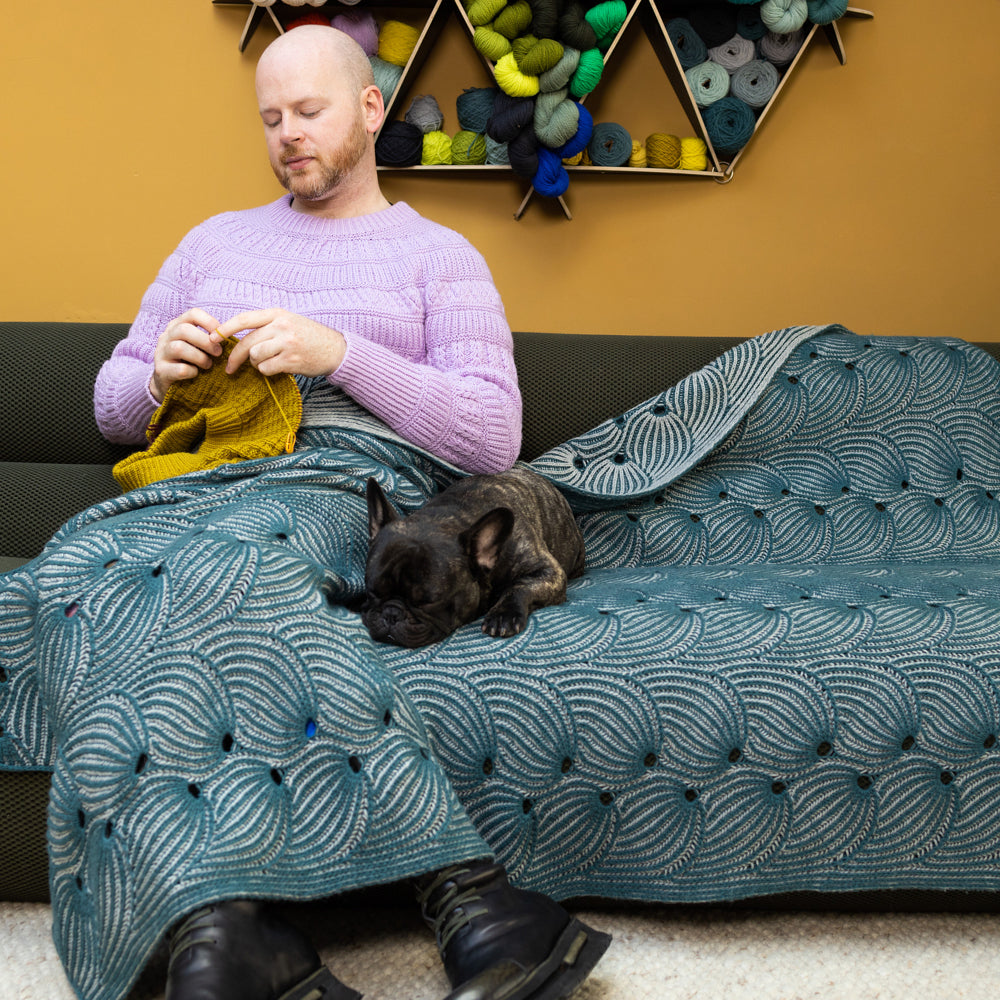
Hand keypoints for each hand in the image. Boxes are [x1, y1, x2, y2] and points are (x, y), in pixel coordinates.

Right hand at [150, 308, 222, 401]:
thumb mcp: (199, 346)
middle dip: (206, 342)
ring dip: (199, 357)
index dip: (210, 322)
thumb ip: (210, 339)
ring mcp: (160, 353)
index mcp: (178, 326)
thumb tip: (231, 337)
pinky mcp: (161, 371)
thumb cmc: (190, 361)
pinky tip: (196, 374)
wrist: (170, 385)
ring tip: (208, 365)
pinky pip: (179, 369)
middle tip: (218, 353)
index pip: (193, 314)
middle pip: (184, 330)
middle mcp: (166, 336)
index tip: (221, 335)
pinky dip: (192, 372)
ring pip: (178, 348)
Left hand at [215, 309, 346, 377]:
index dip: (225, 328)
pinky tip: (278, 369)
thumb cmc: (310, 337)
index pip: (244, 319)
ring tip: (269, 363)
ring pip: (256, 356)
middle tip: (229, 368)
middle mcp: (281, 326)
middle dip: (235, 358)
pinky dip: (268, 372)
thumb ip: (267, 326)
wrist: (336, 349)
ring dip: (257, 364)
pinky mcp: (292, 361)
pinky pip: (267, 369)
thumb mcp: (289, 321)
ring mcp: (287, 343)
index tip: (212, 338)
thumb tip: (239, 339)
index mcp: (278, 314)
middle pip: (247, 342)